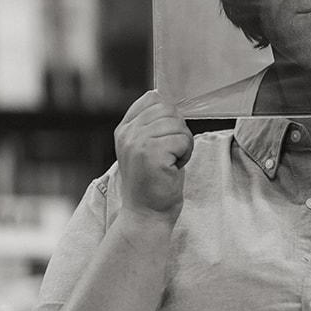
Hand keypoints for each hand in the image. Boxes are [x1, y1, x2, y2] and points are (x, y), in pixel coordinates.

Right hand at [114, 90, 192, 222]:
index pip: (153, 99)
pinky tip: (172, 168)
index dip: (169, 116)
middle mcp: (127, 133)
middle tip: (169, 155)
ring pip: (178, 124)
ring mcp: (137, 143)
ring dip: (183, 145)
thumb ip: (151, 124)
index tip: (165, 139)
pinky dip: (185, 154)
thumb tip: (163, 96)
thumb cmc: (153, 182)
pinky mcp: (151, 154)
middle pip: (169, 110)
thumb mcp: (146, 148)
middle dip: (178, 132)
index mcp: (124, 129)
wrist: (147, 214)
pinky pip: (183, 139)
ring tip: (170, 163)